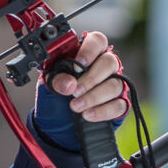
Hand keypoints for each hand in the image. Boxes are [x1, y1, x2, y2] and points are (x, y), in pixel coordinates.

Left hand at [34, 31, 128, 149]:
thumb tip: (70, 83)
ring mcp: (113, 85)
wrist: (56, 126)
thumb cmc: (55, 99)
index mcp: (86, 55)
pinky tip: (87, 115)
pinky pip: (119, 105)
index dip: (89, 51)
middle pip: (110, 62)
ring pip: (115, 84)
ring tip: (75, 106)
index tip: (77, 67)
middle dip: (91, 78)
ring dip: (93, 97)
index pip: (97, 41)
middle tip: (75, 91)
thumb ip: (56, 80)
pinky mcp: (119, 105)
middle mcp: (103, 67)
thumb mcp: (48, 87)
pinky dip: (102, 111)